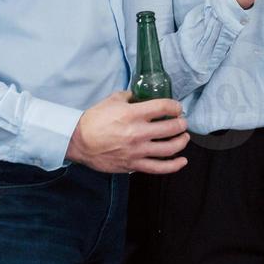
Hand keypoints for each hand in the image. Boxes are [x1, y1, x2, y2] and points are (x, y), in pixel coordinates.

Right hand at [65, 91, 188, 174]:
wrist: (79, 142)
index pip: (163, 107)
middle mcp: (138, 133)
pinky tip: (182, 161)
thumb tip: (141, 96)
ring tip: (184, 137)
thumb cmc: (94, 120)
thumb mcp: (112, 100)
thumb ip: (130, 97)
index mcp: (132, 114)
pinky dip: (174, 166)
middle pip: (171, 128)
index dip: (175, 106)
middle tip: (182, 121)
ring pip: (169, 148)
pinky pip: (159, 168)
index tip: (177, 107)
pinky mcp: (134, 165)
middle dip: (181, 123)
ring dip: (181, 141)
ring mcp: (137, 151)